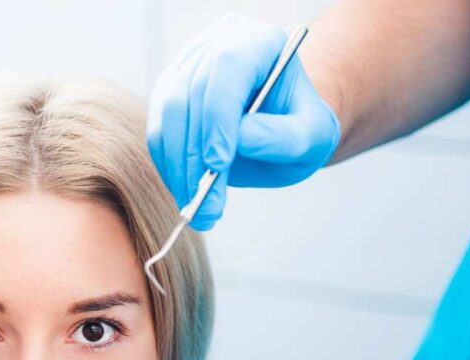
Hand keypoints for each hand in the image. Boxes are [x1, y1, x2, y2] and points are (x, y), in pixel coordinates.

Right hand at [147, 12, 339, 228]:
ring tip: (198, 208)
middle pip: (190, 93)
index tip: (218, 165)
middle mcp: (219, 44)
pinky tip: (187, 191)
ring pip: (167, 113)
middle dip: (195, 155)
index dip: (218, 115)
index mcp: (261, 42)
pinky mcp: (169, 92)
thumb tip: (241, 140)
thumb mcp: (312, 138)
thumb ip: (284, 137)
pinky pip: (158, 131)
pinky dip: (169, 166)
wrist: (281, 129)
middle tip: (207, 205)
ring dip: (177, 167)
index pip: (228, 66)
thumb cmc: (301, 129)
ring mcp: (189, 66)